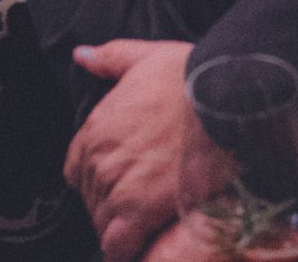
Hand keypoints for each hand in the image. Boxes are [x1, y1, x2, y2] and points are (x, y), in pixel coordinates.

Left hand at [66, 38, 194, 261]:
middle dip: (107, 206)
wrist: (222, 97)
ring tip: (140, 231)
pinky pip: (119, 243)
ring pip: (102, 221)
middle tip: (133, 211)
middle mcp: (100, 158)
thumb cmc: (188, 76)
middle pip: (90, 198)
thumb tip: (80, 55)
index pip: (75, 170)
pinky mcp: (142, 209)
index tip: (115, 185)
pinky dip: (123, 250)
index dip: (94, 180)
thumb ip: (107, 58)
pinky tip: (135, 251)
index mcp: (96, 127)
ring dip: (117, 229)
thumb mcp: (142, 56)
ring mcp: (119, 184)